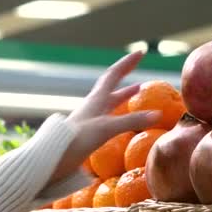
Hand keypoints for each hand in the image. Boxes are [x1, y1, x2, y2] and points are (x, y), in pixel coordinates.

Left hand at [50, 51, 161, 182]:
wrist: (53, 159)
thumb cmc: (77, 140)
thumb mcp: (106, 128)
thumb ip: (131, 121)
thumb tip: (157, 114)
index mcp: (96, 100)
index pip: (114, 75)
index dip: (127, 63)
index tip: (141, 52)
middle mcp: (93, 106)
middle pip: (112, 87)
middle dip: (127, 77)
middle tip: (140, 69)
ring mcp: (91, 120)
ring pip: (111, 102)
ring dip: (125, 95)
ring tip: (138, 90)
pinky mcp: (89, 134)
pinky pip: (109, 118)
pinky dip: (121, 114)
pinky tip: (124, 120)